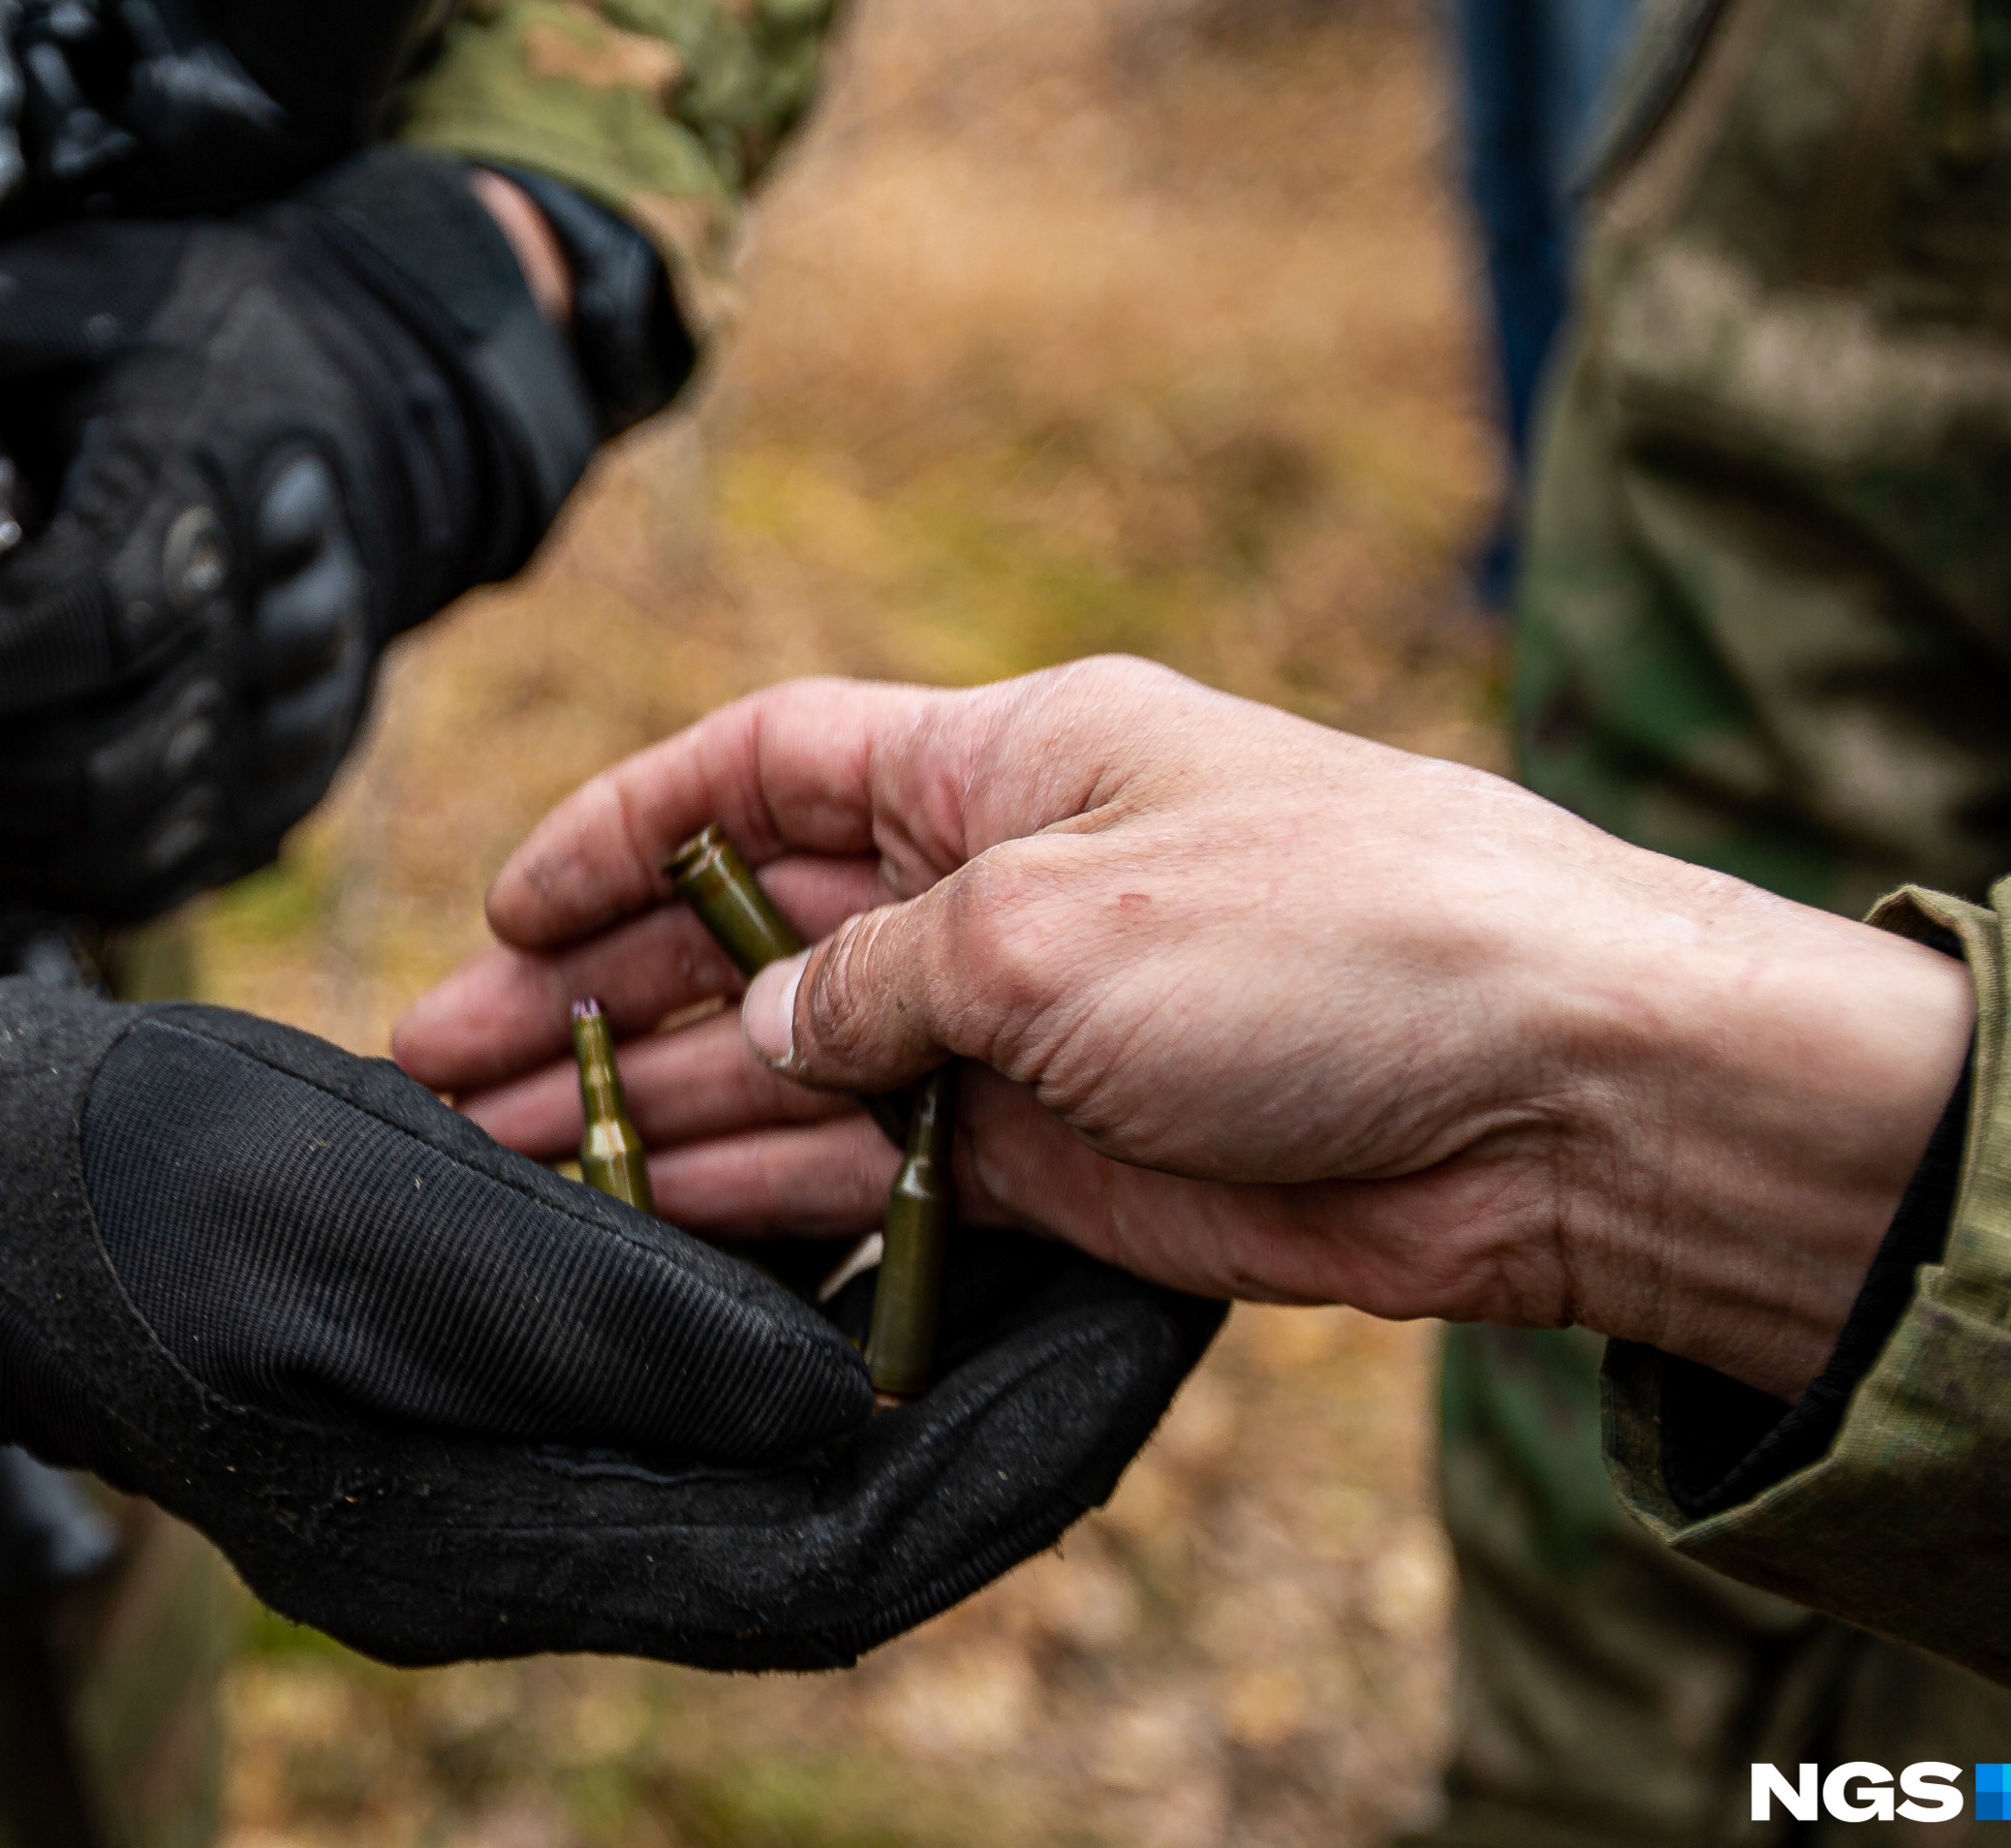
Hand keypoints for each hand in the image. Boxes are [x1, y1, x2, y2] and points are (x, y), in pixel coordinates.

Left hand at [0, 149, 595, 924]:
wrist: (384, 400)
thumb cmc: (210, 342)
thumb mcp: (68, 289)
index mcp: (211, 495)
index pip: (62, 627)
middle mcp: (269, 634)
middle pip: (80, 762)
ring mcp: (284, 730)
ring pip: (105, 840)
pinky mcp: (279, 792)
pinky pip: (143, 876)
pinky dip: (37, 852)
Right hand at [0, 940, 1213, 1669]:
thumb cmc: (137, 1193)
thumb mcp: (369, 1223)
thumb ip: (605, 1314)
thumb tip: (832, 1384)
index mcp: (488, 1541)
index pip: (819, 1553)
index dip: (991, 1457)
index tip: (1133, 1347)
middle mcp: (533, 1538)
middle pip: (838, 1506)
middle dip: (1003, 1397)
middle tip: (1158, 1277)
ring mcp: (522, 1475)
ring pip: (789, 1427)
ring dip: (923, 1322)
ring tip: (1073, 1200)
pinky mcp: (513, 1396)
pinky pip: (712, 1364)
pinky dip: (812, 1278)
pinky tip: (898, 1169)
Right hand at [394, 657, 1974, 1400]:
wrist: (1565, 1098)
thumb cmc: (1339, 932)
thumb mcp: (1059, 921)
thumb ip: (874, 976)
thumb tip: (759, 1030)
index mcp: (1004, 761)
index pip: (760, 765)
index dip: (619, 834)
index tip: (502, 918)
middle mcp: (1001, 887)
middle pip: (748, 934)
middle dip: (597, 1005)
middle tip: (445, 1090)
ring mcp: (1030, 1034)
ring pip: (798, 1074)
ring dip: (661, 1124)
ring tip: (509, 1186)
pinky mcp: (1070, 1164)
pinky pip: (884, 1184)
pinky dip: (782, 1214)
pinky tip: (667, 1249)